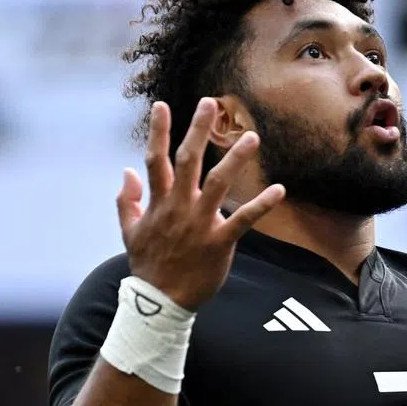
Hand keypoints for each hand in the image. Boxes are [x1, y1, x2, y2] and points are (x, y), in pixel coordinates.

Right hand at [116, 98, 285, 310]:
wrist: (160, 301)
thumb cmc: (148, 265)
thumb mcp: (129, 231)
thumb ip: (127, 200)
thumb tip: (127, 171)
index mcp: (159, 203)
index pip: (155, 159)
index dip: (158, 131)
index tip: (162, 105)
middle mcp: (179, 207)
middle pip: (188, 161)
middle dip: (198, 130)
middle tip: (210, 103)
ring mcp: (200, 223)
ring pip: (218, 183)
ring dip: (235, 159)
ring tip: (252, 137)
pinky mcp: (220, 242)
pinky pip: (244, 219)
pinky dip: (262, 205)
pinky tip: (279, 190)